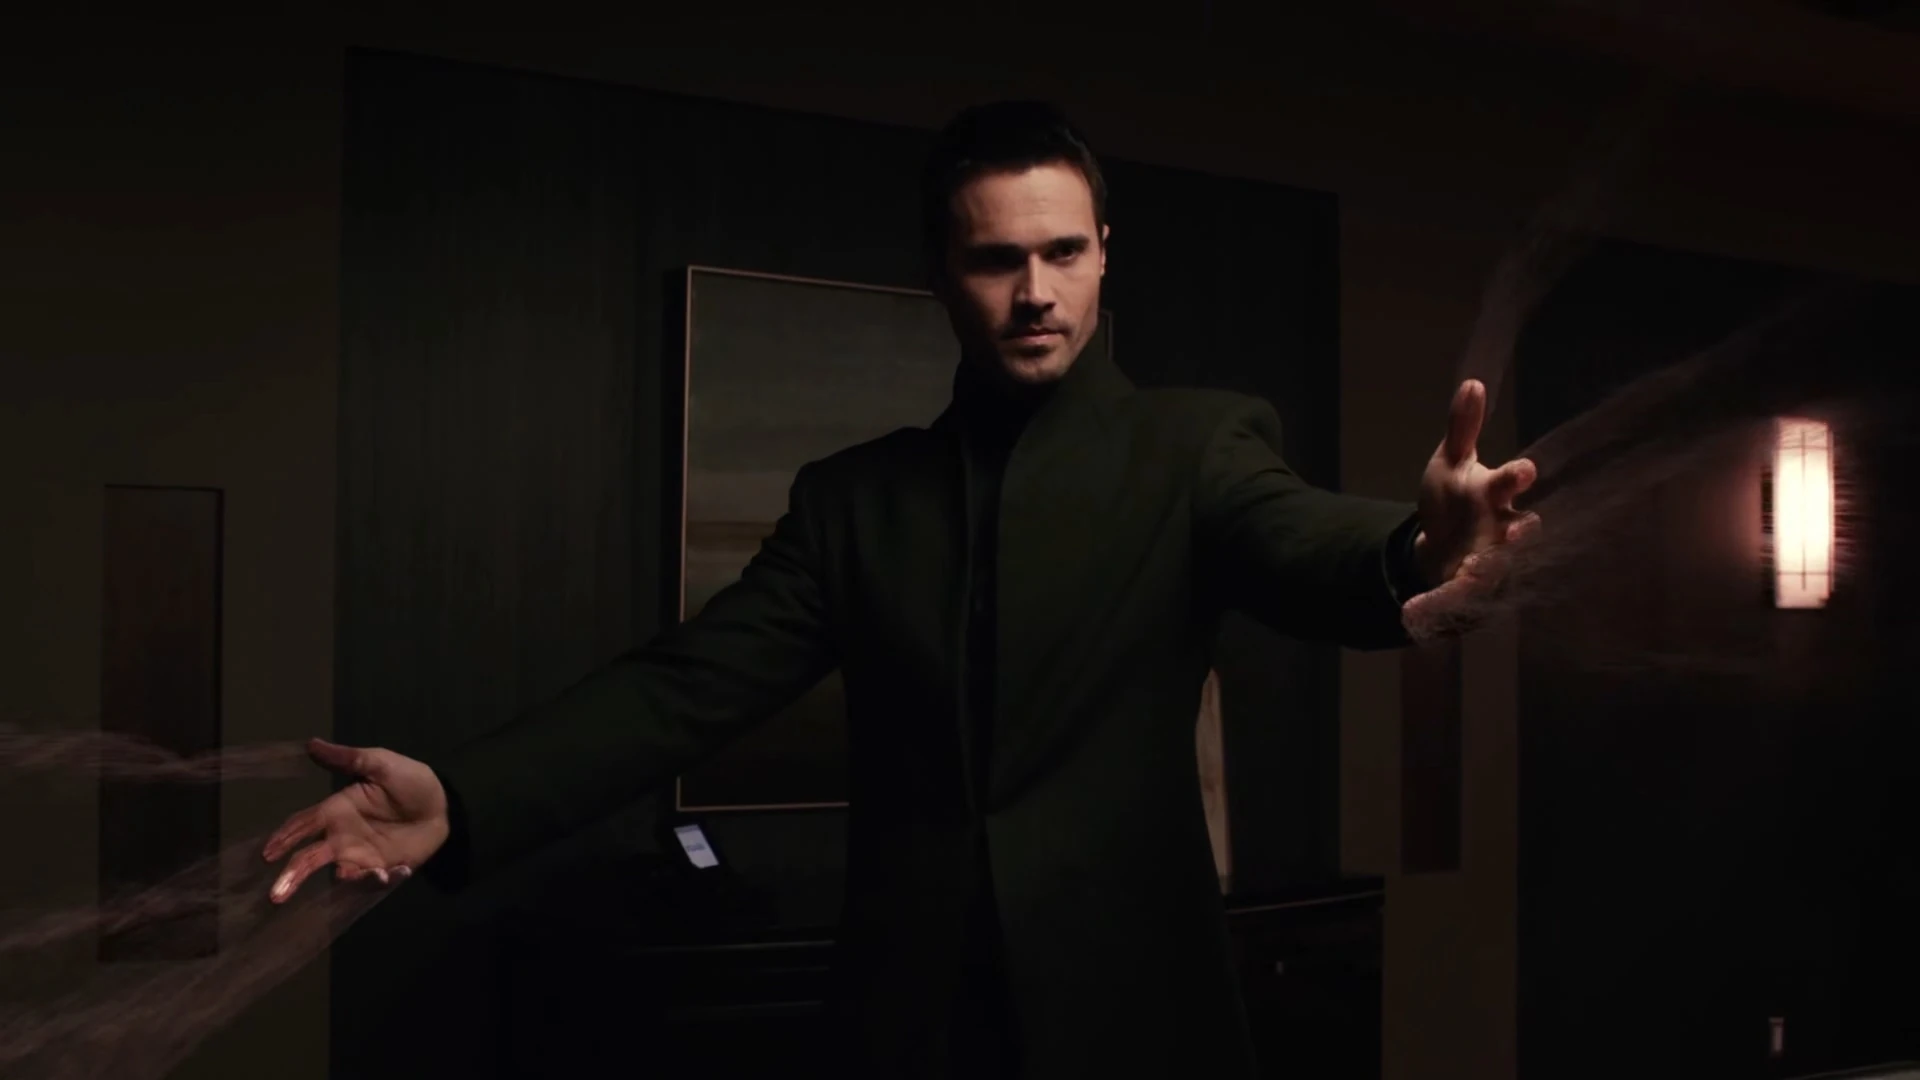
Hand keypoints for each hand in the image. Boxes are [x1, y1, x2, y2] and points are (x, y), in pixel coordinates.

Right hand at [261, 739, 449, 903]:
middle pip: (309, 858)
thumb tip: (311, 743)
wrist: (445, 803)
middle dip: (291, 875)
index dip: (284, 838)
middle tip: (275, 894)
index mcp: (336, 811)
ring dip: (339, 880)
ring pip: (337, 874)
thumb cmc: (410, 781)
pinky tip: (387, 873)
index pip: (303, 825)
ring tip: (344, 877)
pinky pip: (371, 880)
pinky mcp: (382, 868)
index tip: (266, 853)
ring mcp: (361, 855)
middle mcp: (342, 837)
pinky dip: (375, 880)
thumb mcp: (380, 764)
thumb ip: (347, 758)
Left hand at [1412, 379, 1539, 587]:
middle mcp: (1500, 530)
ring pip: (1494, 570)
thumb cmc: (1456, 497)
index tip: (1523, 469)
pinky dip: (1434, 606)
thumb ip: (1462, 428)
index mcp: (1495, 495)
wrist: (1442, 542)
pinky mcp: (1467, 591)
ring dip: (1484, 571)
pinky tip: (1410, 613)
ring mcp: (1488, 562)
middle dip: (1520, 531)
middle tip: (1517, 530)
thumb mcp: (1452, 461)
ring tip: (1470, 573)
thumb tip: (1471, 383)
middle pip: (1518, 532)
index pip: (1512, 484)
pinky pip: (1454, 600)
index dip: (1518, 478)